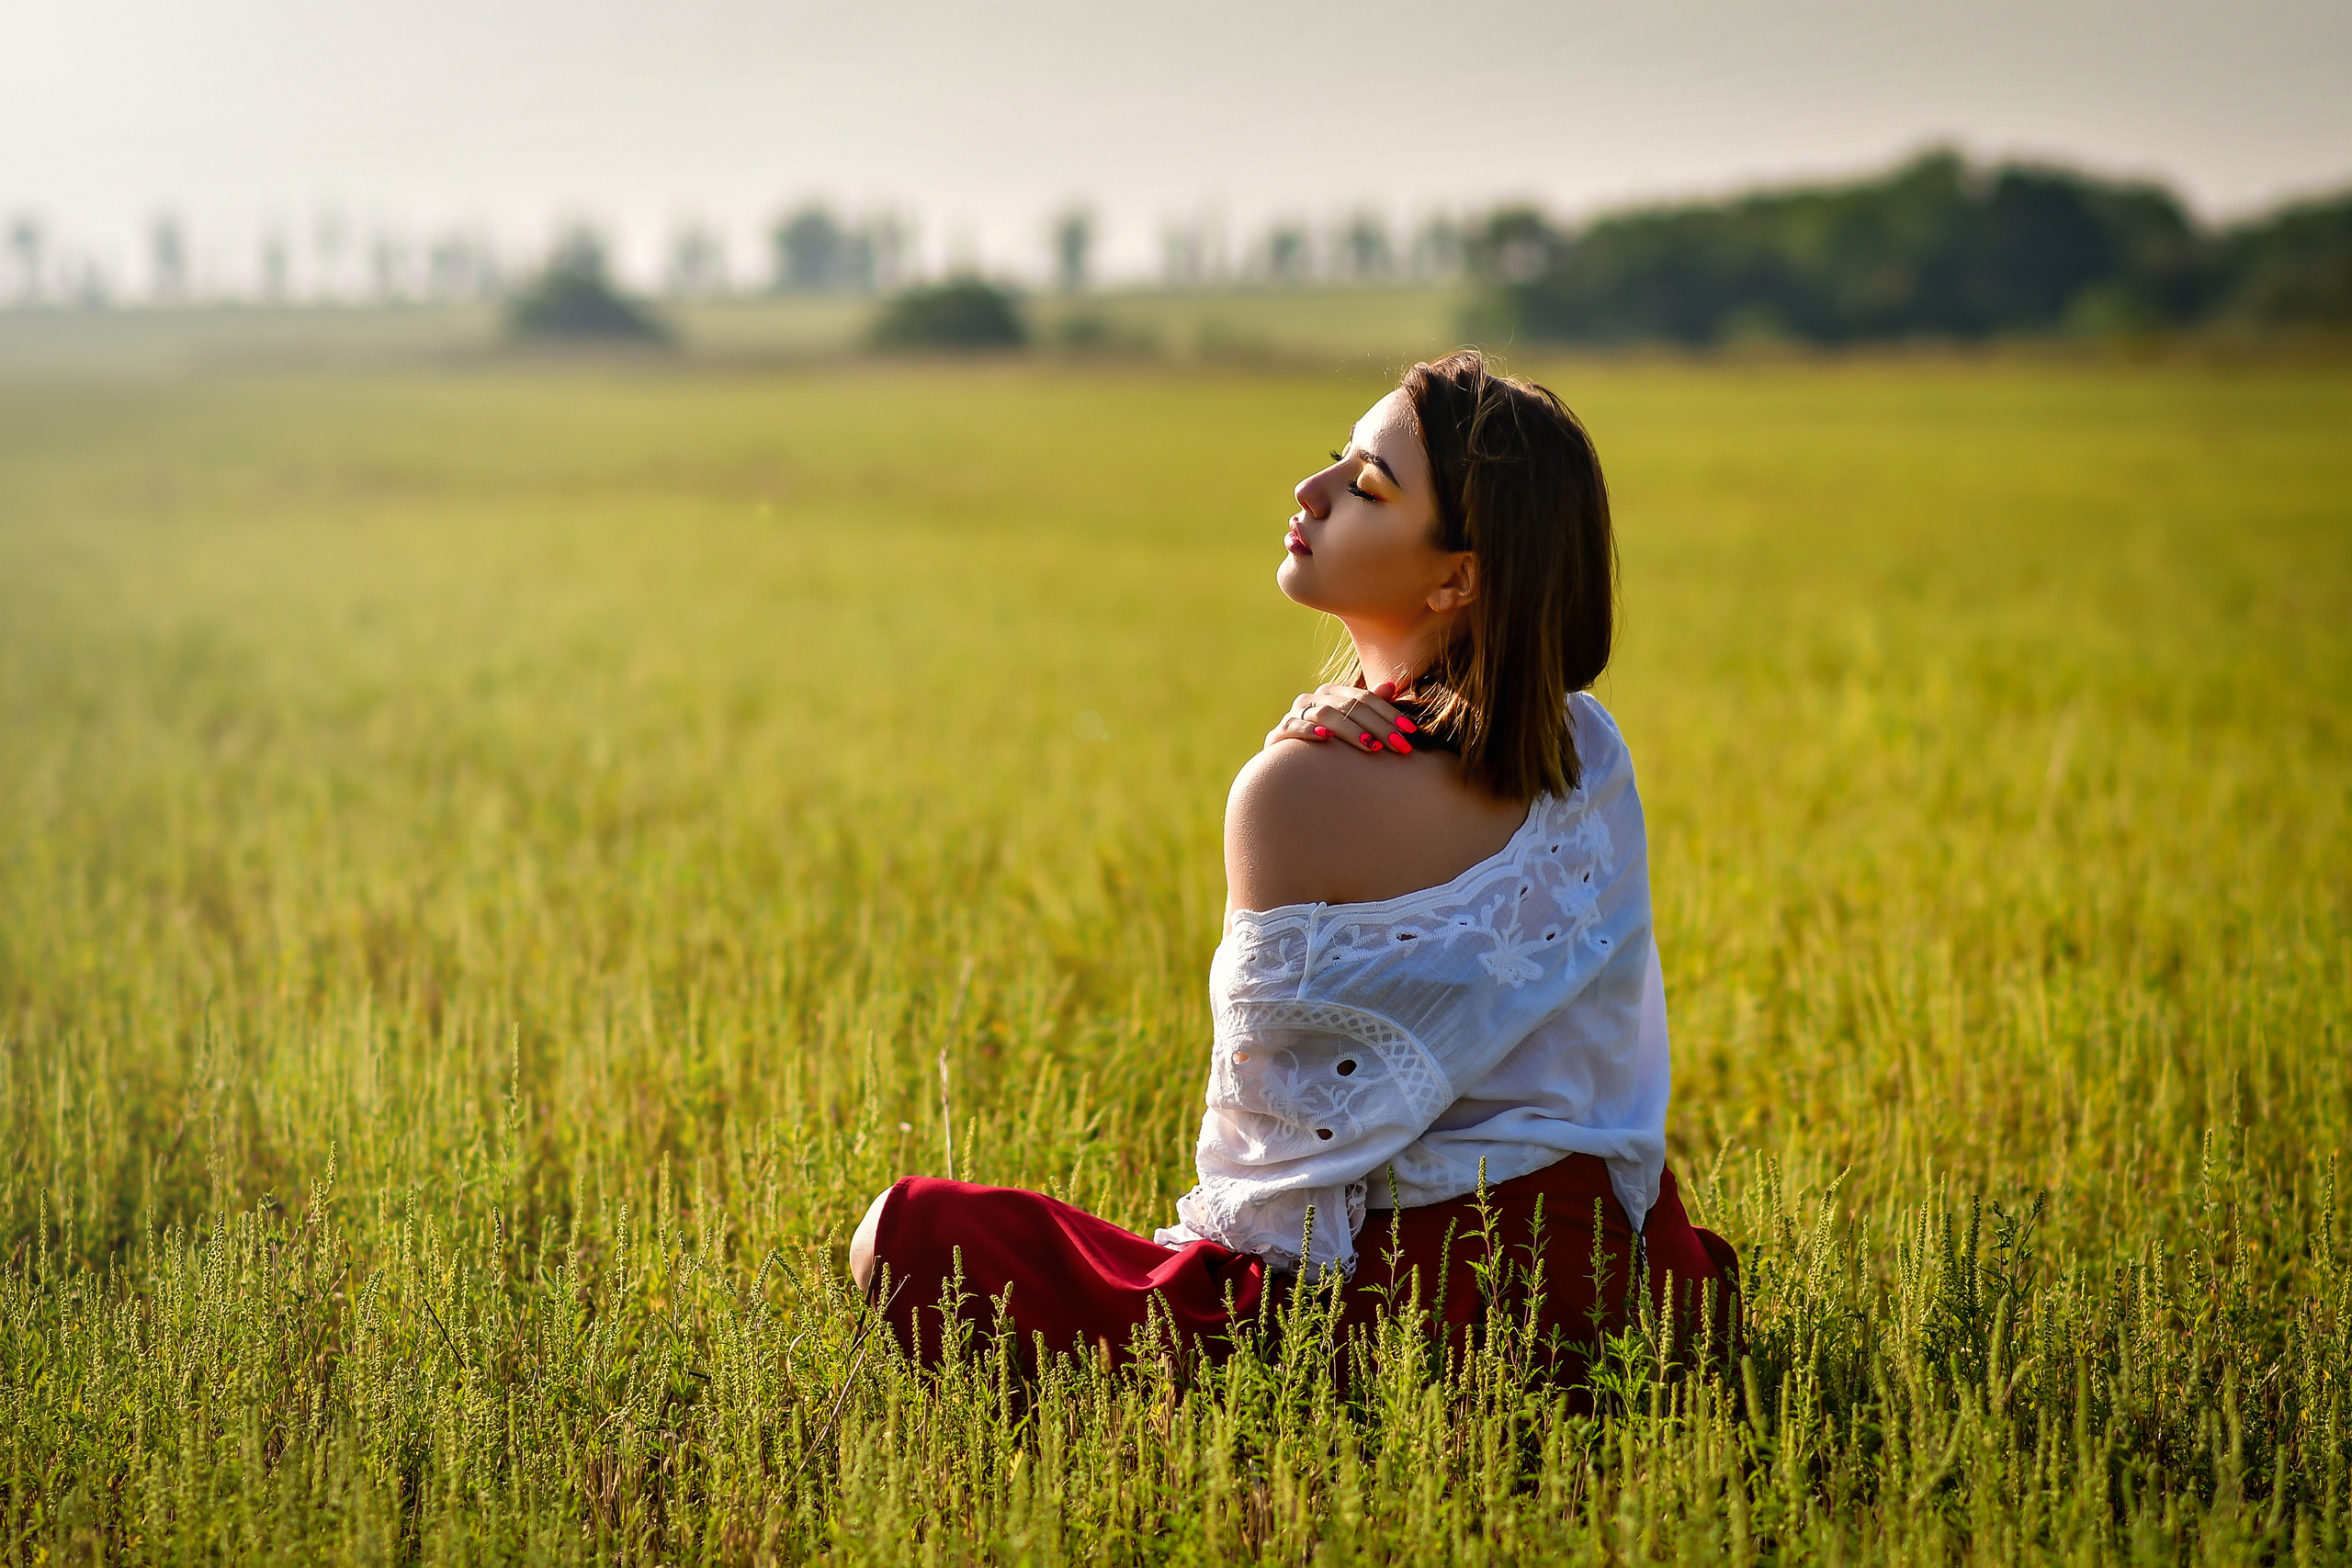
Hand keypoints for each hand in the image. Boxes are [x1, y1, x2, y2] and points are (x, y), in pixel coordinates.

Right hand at [1264, 681, 1420, 755]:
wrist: (1287, 770)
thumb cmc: (1325, 749)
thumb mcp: (1350, 727)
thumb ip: (1368, 708)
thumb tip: (1390, 686)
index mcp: (1331, 693)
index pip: (1365, 698)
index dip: (1389, 713)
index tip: (1411, 732)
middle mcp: (1312, 699)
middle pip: (1349, 706)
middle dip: (1378, 726)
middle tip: (1400, 746)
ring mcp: (1293, 715)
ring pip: (1325, 714)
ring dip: (1350, 729)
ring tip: (1370, 745)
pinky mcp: (1278, 735)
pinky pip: (1293, 728)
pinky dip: (1309, 731)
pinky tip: (1325, 739)